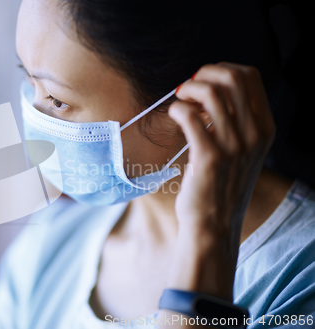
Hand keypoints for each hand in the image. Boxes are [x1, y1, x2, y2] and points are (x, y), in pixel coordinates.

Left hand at [165, 63, 275, 299]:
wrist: (214, 226)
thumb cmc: (221, 186)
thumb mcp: (242, 152)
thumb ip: (237, 122)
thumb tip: (210, 90)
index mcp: (265, 128)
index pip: (250, 76)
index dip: (222, 70)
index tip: (203, 80)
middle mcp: (254, 134)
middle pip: (232, 78)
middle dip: (204, 74)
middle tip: (186, 88)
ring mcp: (233, 146)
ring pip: (210, 93)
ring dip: (187, 89)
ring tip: (178, 101)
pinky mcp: (209, 157)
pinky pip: (189, 115)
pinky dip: (177, 108)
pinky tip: (173, 115)